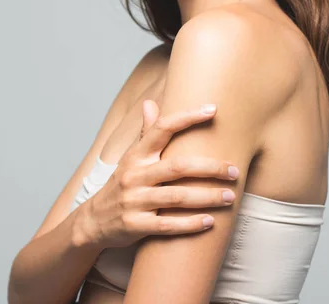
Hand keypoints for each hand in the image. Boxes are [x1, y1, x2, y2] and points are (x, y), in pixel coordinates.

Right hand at [75, 100, 238, 248]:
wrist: (93, 221)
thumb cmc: (121, 186)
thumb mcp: (130, 159)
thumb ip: (145, 134)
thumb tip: (150, 102)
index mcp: (135, 156)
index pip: (161, 129)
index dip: (187, 117)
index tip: (213, 109)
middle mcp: (134, 176)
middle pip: (177, 167)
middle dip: (210, 168)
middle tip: (234, 170)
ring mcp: (133, 201)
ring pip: (176, 197)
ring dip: (207, 197)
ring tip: (230, 197)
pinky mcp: (135, 226)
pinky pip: (167, 225)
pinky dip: (190, 224)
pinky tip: (210, 222)